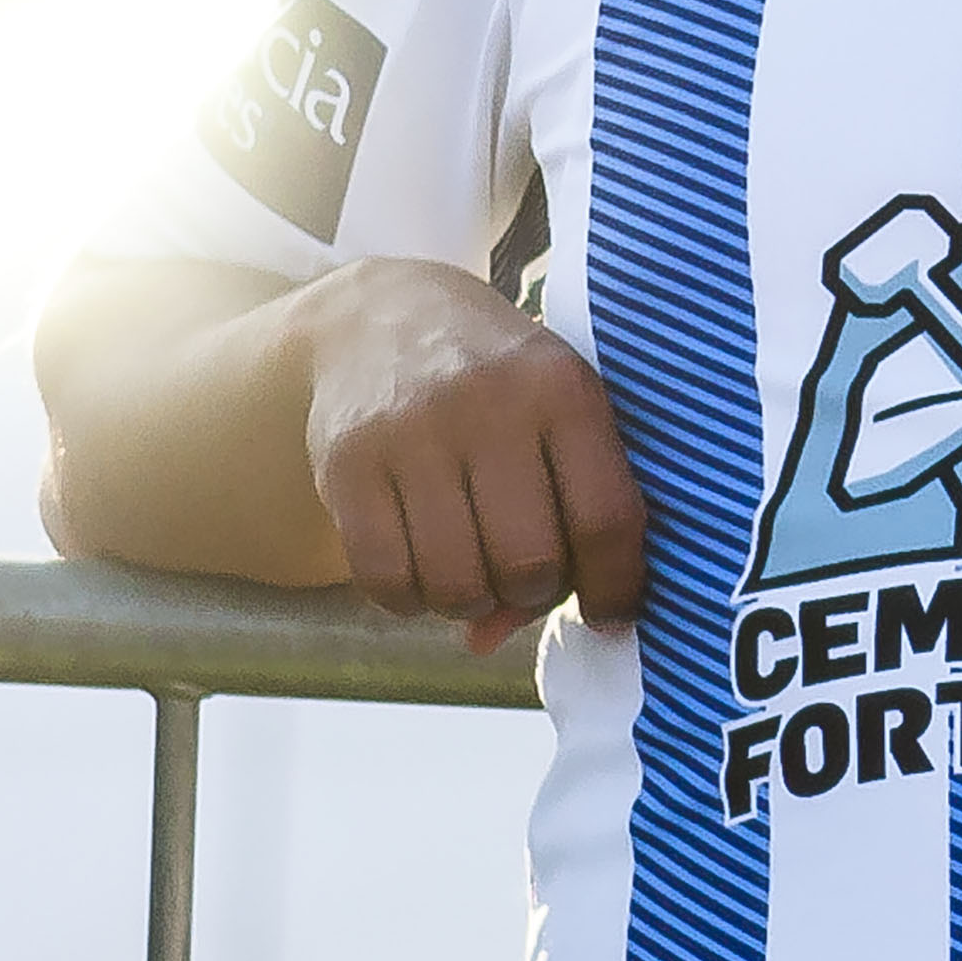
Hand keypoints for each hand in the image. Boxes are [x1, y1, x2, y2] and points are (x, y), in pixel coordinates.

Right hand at [292, 261, 648, 648]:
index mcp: (564, 391)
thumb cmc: (502, 387)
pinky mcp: (345, 462)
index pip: (606, 519)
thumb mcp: (555, 418)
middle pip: (527, 563)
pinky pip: (383, 578)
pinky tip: (419, 570)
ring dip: (469, 604)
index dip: (615, 587)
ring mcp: (411, 432)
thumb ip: (560, 519)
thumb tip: (493, 642)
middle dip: (533, 595)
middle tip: (524, 580)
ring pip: (454, 582)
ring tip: (472, 572)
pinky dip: (407, 600)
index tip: (611, 613)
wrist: (384, 319)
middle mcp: (488, 406)